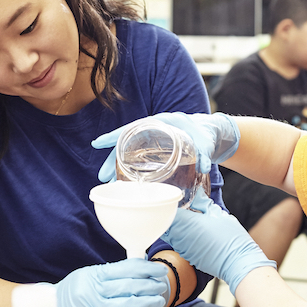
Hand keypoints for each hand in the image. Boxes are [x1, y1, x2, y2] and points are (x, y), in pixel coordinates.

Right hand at [51, 259, 169, 306]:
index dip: (146, 269)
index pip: (126, 269)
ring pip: (128, 305)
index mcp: (94, 275)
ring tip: (159, 300)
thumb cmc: (76, 291)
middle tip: (162, 285)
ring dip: (148, 302)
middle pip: (129, 286)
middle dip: (150, 285)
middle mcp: (94, 291)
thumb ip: (112, 274)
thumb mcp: (90, 276)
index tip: (160, 270)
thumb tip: (141, 270)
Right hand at [91, 112, 239, 181]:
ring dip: (118, 167)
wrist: (209, 133)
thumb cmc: (204, 134)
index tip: (97, 144)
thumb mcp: (204, 142)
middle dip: (111, 160)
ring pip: (129, 153)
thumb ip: (204, 153)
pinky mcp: (154, 150)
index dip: (113, 136)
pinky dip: (129, 168)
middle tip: (103, 177)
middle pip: (126, 144)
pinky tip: (123, 181)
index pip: (131, 128)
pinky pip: (136, 158)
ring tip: (110, 183)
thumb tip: (202, 166)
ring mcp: (152, 141)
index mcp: (160, 123)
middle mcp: (152, 131)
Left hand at [163, 192, 274, 293]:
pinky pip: (180, 244)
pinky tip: (197, 234)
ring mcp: (182, 249)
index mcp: (184, 223)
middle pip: (166, 223)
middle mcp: (178, 237)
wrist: (238, 263)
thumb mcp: (218, 214)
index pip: (167, 210)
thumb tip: (197, 194)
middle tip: (183, 208)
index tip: (177, 199)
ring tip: (191, 220)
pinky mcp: (188, 257)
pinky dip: (184, 238)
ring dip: (178, 227)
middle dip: (172, 215)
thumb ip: (203, 203)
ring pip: (172, 234)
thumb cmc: (230, 238)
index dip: (170, 204)